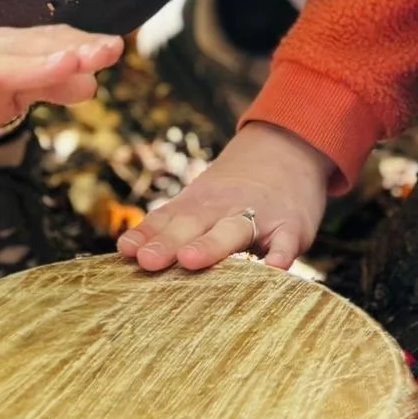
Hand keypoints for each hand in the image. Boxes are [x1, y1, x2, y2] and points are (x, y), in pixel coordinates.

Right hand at [0, 25, 123, 170]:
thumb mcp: (7, 96)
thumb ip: (47, 86)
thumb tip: (93, 82)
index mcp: (1, 52)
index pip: (45, 43)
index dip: (80, 44)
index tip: (116, 48)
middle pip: (26, 49)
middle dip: (67, 49)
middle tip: (106, 50)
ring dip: (30, 63)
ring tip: (67, 61)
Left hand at [116, 120, 332, 272]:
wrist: (290, 148)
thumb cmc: (234, 189)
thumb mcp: (201, 198)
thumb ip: (169, 224)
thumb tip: (125, 250)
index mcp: (200, 202)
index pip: (169, 219)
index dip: (147, 235)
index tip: (126, 251)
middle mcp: (225, 206)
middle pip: (194, 224)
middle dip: (169, 242)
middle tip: (147, 260)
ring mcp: (259, 216)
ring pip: (234, 230)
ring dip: (212, 244)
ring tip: (190, 259)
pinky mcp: (291, 227)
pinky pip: (286, 242)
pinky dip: (280, 254)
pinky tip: (272, 270)